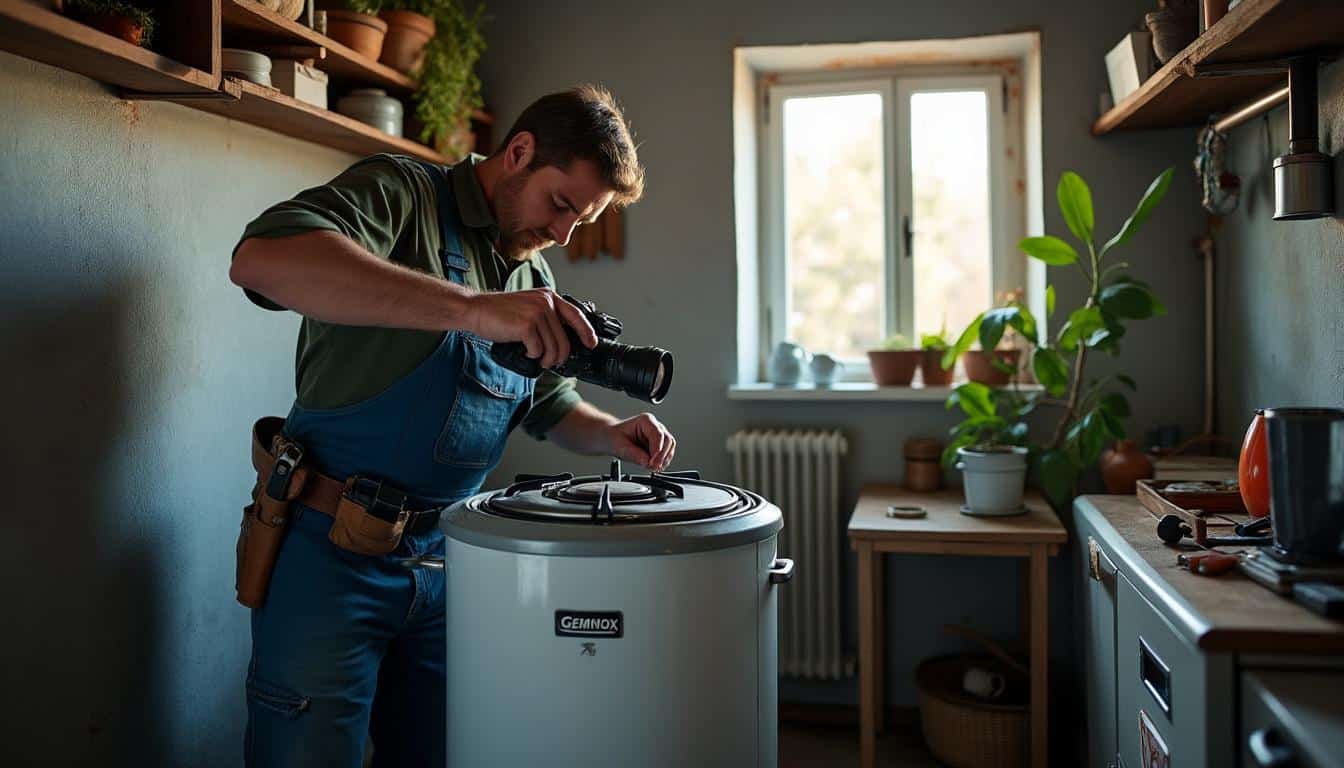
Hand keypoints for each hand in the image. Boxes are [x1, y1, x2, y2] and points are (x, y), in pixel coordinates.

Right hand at [463, 288, 597, 368]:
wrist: (476, 310)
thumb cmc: (500, 312)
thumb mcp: (529, 306)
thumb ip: (546, 316)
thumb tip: (562, 340)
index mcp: (548, 296)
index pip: (576, 315)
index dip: (587, 332)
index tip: (591, 344)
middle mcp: (546, 302)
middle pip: (564, 339)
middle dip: (560, 356)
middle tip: (552, 363)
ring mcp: (537, 312)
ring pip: (553, 347)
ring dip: (546, 359)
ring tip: (538, 359)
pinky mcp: (526, 325)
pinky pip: (537, 350)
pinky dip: (532, 356)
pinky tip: (525, 351)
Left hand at [606, 413, 675, 471]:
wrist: (613, 438)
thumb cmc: (616, 437)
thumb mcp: (620, 446)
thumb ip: (633, 454)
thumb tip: (647, 462)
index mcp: (646, 421)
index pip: (658, 434)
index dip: (657, 450)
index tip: (652, 462)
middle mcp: (655, 426)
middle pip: (668, 440)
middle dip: (661, 456)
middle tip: (652, 467)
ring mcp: (659, 435)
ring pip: (670, 447)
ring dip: (663, 459)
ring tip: (652, 467)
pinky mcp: (660, 445)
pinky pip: (667, 453)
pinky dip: (662, 462)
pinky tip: (654, 466)